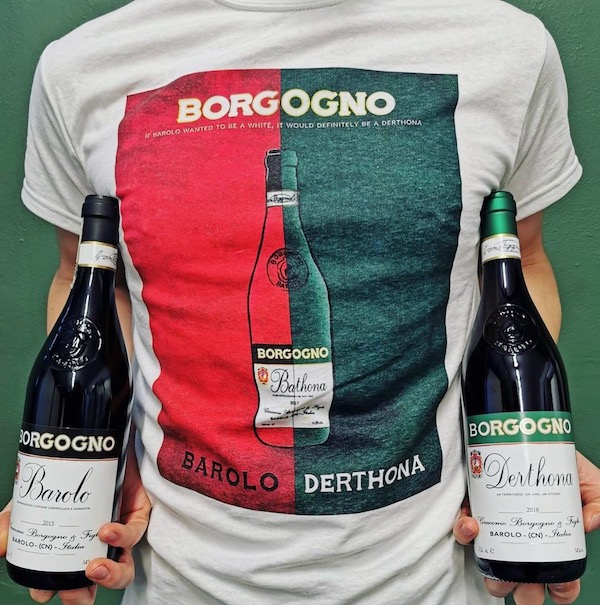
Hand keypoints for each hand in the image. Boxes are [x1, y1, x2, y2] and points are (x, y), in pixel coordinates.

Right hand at [0, 440, 151, 604]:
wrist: (95, 447)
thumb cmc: (64, 479)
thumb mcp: (31, 501)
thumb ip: (10, 522)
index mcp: (71, 551)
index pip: (63, 583)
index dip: (53, 591)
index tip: (43, 590)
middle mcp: (96, 548)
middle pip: (92, 586)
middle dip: (79, 595)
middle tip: (69, 586)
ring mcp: (119, 534)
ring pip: (123, 570)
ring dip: (110, 576)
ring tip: (92, 568)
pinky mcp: (137, 515)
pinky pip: (134, 533)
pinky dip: (122, 537)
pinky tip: (106, 531)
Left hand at [454, 451, 599, 604]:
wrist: (532, 435)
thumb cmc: (561, 464)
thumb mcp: (588, 484)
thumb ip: (598, 502)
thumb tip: (588, 521)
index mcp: (552, 543)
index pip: (559, 581)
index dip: (561, 590)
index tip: (558, 584)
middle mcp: (524, 542)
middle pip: (522, 582)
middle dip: (522, 591)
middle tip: (522, 579)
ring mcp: (498, 527)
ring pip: (491, 565)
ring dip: (490, 572)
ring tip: (495, 560)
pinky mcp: (476, 510)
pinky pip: (465, 530)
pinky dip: (465, 533)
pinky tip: (472, 525)